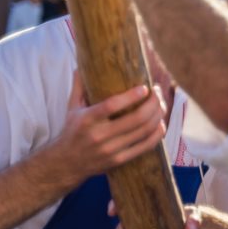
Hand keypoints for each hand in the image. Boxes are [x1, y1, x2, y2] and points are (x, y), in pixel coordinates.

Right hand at [42, 72, 164, 186]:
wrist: (66, 163)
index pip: (112, 106)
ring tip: (162, 104)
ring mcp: (111, 150)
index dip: (132, 96)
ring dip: (158, 116)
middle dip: (153, 103)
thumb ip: (79, 87)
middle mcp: (99, 135)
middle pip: (136, 118)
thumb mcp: (72, 108)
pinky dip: (157, 134)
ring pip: (144, 131)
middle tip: (158, 92)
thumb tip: (82, 65)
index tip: (145, 87)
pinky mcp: (120, 160)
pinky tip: (160, 123)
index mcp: (87, 119)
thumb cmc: (72, 131)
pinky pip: (146, 146)